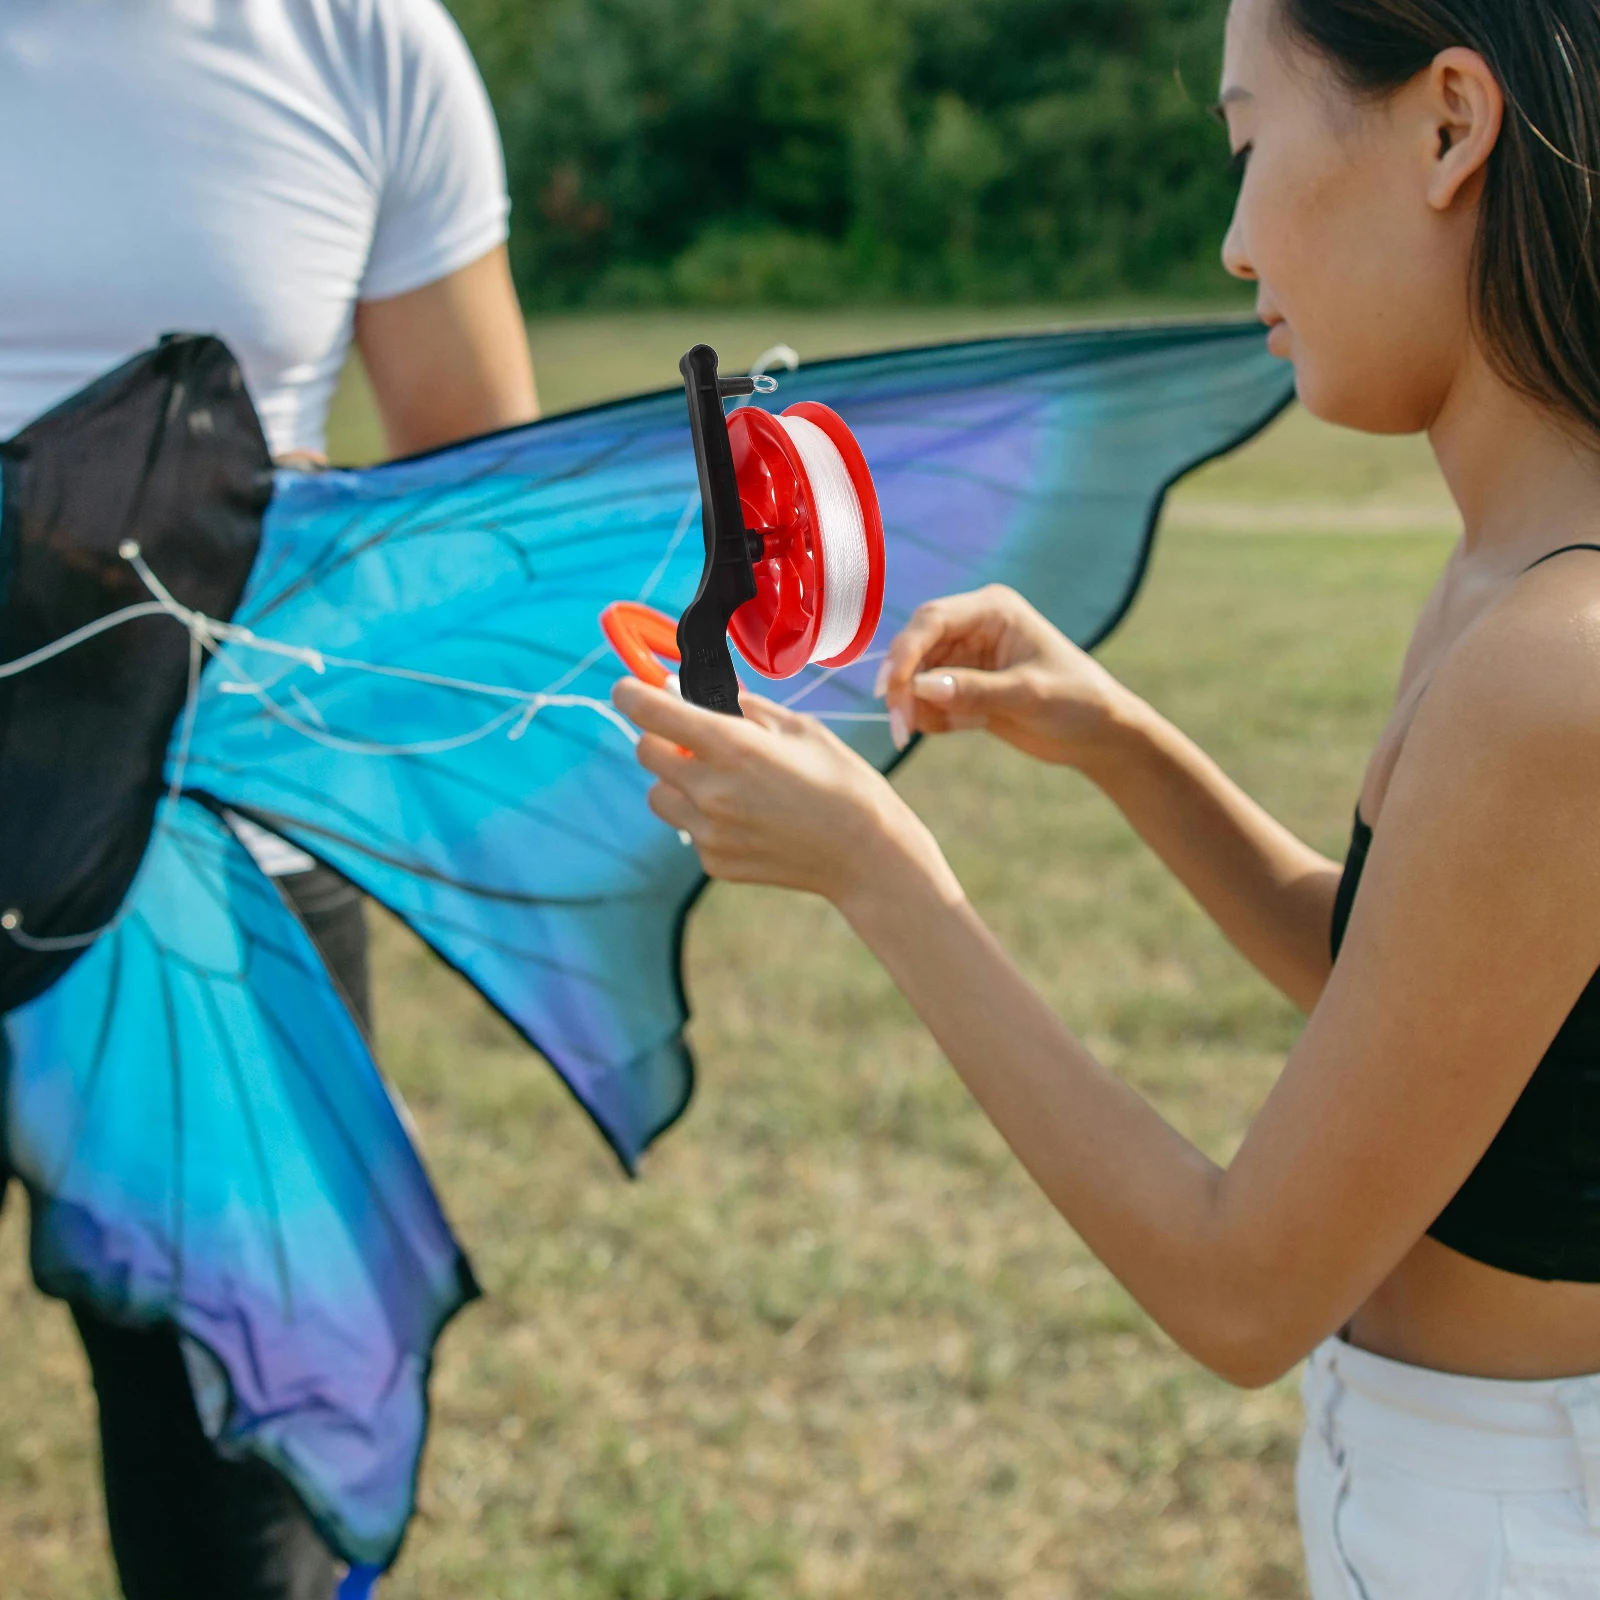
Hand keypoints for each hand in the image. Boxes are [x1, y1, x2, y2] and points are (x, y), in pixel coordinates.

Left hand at [612, 678, 949, 905]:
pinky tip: (748, 817)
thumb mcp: (797, 727)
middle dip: (661, 738)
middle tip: (694, 738)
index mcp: (731, 746)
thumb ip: (740, 707)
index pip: (651, 712)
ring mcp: (709, 831)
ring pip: (659, 795)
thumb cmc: (839, 779)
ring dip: (677, 781)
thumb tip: (688, 690)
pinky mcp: (713, 862)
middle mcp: (710, 790)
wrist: (865, 853)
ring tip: (723, 782)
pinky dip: (704, 817)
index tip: (628, 687)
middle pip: (646, 752)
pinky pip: (688, 828)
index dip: (631, 693)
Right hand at [879, 585, 1139, 767]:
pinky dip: (930, 717)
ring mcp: (967, 658)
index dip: (903, 652)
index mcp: (993, 609)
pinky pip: (928, 700)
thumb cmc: (1077, 701)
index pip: (931, 620)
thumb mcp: (1029, 695)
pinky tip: (961, 727)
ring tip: (928, 731)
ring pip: (917, 677)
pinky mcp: (964, 687)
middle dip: (903, 686)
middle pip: (915, 648)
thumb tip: (920, 686)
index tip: (889, 689)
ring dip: (913, 705)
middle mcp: (974, 627)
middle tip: (900, 727)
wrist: (1098, 735)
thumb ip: (975, 689)